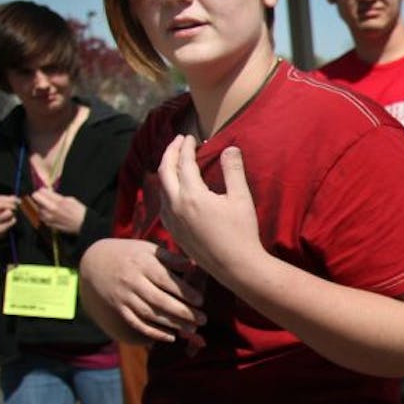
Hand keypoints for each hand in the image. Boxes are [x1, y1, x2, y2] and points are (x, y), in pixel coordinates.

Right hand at [0, 194, 18, 236]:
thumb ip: (7, 200)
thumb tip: (16, 199)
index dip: (10, 199)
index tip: (18, 201)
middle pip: (1, 205)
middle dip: (11, 205)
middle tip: (16, 207)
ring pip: (8, 213)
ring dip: (12, 213)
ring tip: (11, 215)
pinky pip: (11, 221)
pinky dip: (13, 220)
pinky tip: (10, 222)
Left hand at [29, 188, 86, 234]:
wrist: (83, 225)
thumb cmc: (79, 212)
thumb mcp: (71, 199)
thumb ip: (57, 196)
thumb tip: (48, 193)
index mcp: (58, 201)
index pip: (40, 192)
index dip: (42, 190)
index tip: (45, 191)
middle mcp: (51, 209)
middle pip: (36, 198)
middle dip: (40, 196)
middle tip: (45, 197)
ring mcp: (49, 217)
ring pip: (38, 207)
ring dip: (42, 206)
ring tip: (50, 207)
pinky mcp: (48, 224)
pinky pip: (41, 216)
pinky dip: (44, 214)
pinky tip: (51, 214)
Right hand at [80, 238, 205, 342]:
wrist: (95, 261)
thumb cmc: (131, 254)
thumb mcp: (149, 249)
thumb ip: (171, 258)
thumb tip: (194, 265)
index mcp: (142, 264)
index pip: (164, 279)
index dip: (183, 291)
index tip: (201, 300)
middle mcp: (131, 281)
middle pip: (158, 300)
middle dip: (182, 312)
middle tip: (202, 319)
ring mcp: (124, 297)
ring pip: (149, 314)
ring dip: (172, 324)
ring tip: (192, 329)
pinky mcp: (119, 308)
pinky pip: (136, 323)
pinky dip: (153, 333)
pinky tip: (170, 337)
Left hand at [157, 136, 262, 281]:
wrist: (235, 266)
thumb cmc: (242, 232)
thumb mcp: (241, 198)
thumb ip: (233, 171)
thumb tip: (230, 148)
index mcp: (192, 194)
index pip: (184, 162)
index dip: (186, 146)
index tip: (190, 136)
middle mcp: (176, 205)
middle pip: (164, 171)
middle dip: (170, 152)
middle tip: (177, 141)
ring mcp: (172, 219)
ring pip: (161, 187)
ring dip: (166, 170)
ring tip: (175, 161)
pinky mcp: (174, 231)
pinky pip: (163, 203)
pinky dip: (166, 189)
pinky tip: (174, 190)